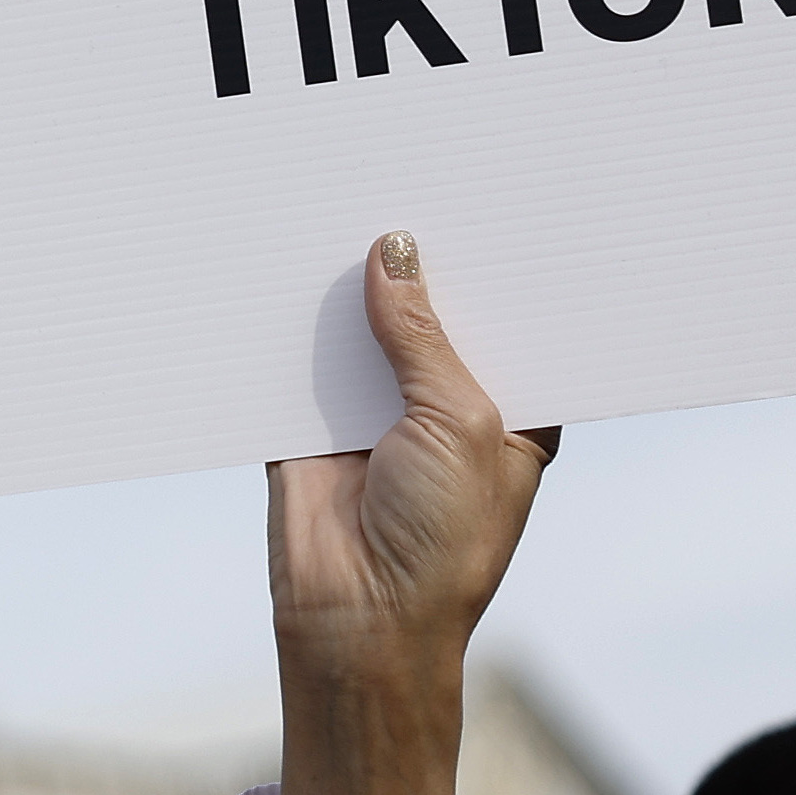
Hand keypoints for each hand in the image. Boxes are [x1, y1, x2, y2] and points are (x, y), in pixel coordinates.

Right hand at [262, 235, 557, 794]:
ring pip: (361, 327)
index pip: (509, 320)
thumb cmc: (443, 540)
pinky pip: (295, 356)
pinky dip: (287, 318)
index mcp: (509, 408)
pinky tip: (285, 256)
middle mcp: (443, 403)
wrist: (357, 618)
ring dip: (349, 284)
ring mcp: (373, 410)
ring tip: (343, 193)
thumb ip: (423, 334)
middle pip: (430, 312)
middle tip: (411, 176)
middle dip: (418, 263)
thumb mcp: (458, 420)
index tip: (492, 194)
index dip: (500, 267)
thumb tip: (395, 248)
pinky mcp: (306, 420)